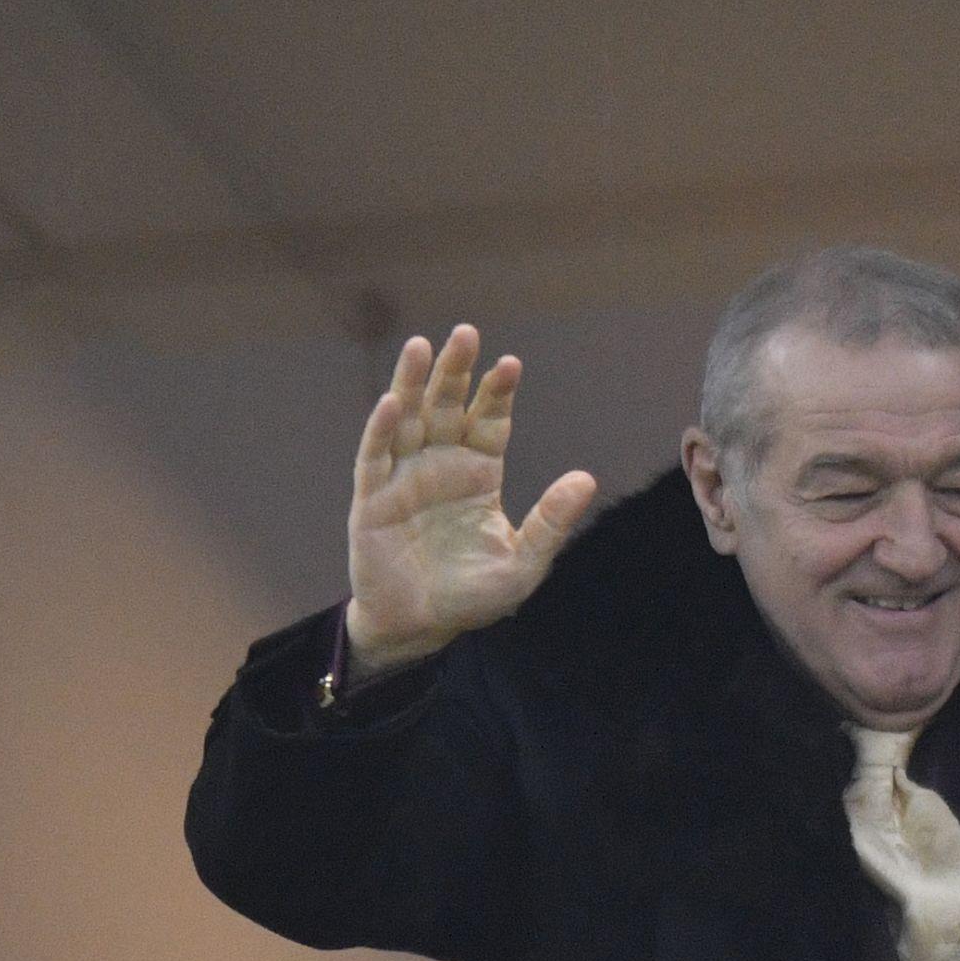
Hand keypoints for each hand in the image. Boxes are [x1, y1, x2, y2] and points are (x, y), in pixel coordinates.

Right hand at [342, 325, 598, 670]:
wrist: (421, 628)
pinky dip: (381, 428)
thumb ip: (551, 521)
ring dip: (412, 383)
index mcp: (479, 473)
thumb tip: (587, 479)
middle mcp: (441, 464)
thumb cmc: (473, 596)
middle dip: (456, 370)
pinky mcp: (372, 498)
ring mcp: (404, 477)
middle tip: (466, 332)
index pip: (489, 419)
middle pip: (447, 405)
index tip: (510, 364)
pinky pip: (375, 456)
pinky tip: (392, 403)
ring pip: (408, 418)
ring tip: (421, 346)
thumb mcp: (523, 563)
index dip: (497, 391)